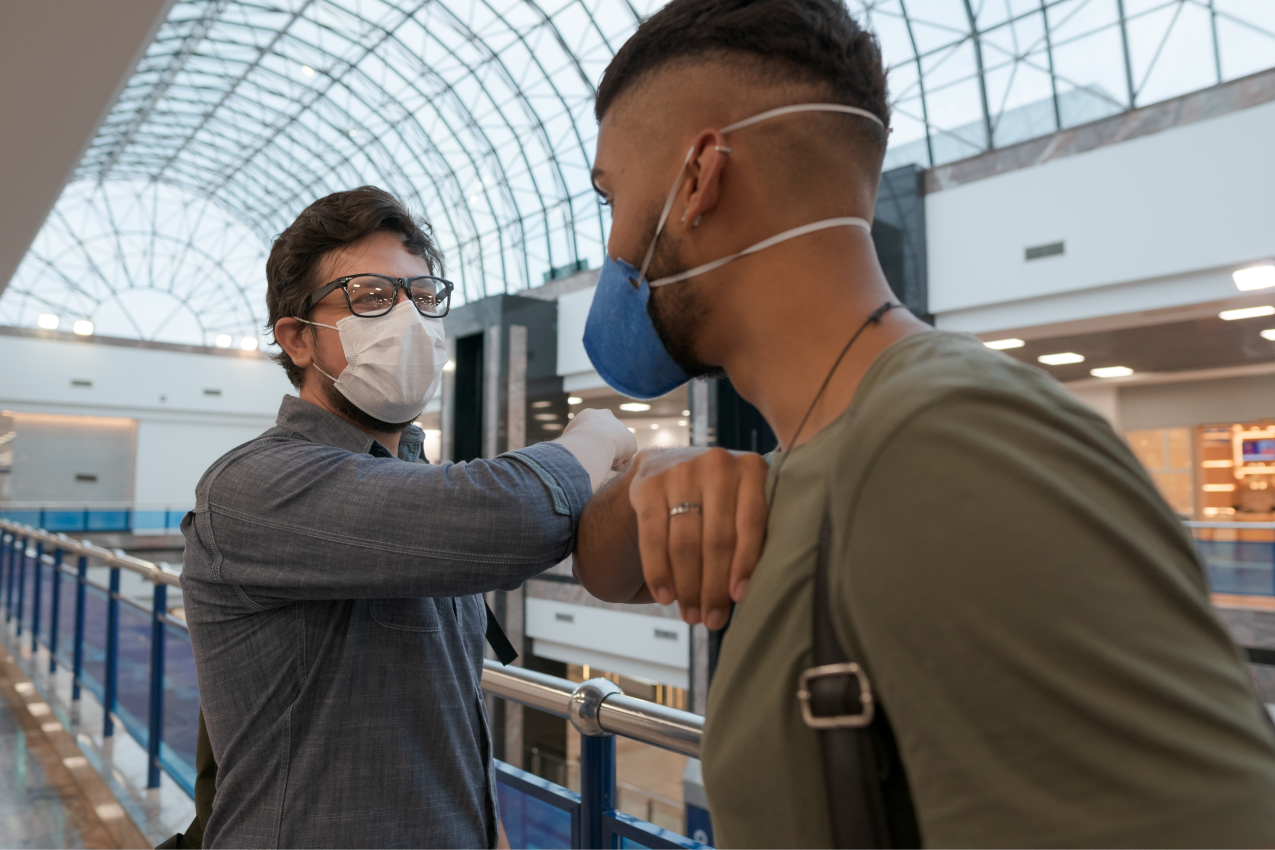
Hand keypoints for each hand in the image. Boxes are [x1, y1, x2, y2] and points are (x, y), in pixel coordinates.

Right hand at [555, 408, 637, 490]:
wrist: (594, 442)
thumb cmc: (575, 442)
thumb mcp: (567, 439)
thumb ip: (573, 442)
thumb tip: (567, 454)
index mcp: (589, 414)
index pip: (590, 429)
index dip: (587, 442)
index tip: (584, 451)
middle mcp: (606, 416)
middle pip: (604, 435)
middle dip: (601, 446)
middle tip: (594, 458)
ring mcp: (621, 427)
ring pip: (615, 447)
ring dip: (609, 456)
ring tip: (602, 463)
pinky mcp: (631, 440)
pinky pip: (624, 457)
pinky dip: (617, 464)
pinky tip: (610, 464)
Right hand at [630, 447, 767, 628]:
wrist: (671, 464)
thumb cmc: (722, 498)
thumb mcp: (746, 500)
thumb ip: (758, 532)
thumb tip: (762, 592)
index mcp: (751, 468)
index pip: (750, 523)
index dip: (745, 564)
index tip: (739, 598)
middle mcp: (717, 463)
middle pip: (716, 538)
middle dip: (713, 586)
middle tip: (712, 620)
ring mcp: (680, 471)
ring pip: (685, 541)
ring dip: (687, 586)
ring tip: (691, 615)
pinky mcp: (649, 484)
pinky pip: (653, 536)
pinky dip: (658, 572)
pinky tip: (665, 597)